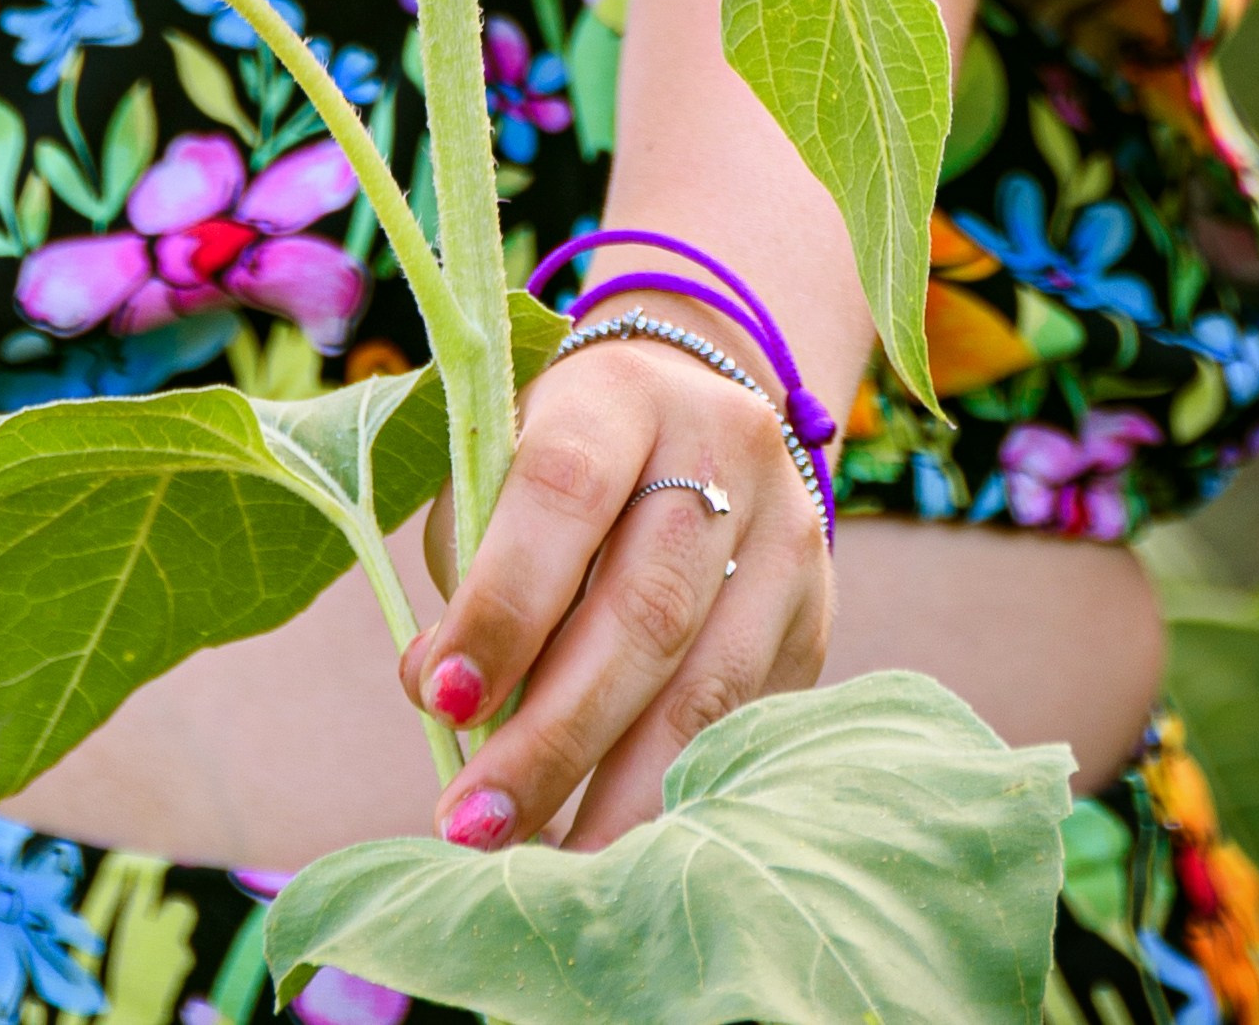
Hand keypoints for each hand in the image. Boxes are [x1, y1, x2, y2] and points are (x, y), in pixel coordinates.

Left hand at [400, 321, 831, 849]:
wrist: (696, 410)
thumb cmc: (565, 461)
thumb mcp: (502, 471)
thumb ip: (468, 571)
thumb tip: (441, 697)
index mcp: (621, 395)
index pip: (565, 491)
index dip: (505, 602)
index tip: (445, 701)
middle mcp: (722, 449)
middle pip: (647, 607)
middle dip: (556, 733)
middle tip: (478, 822)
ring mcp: (786, 533)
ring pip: (709, 682)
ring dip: (619, 790)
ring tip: (545, 862)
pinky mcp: (817, 613)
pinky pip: (750, 722)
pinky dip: (678, 790)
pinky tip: (620, 845)